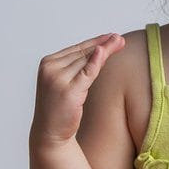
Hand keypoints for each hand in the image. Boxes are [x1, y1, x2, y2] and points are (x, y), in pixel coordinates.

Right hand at [30, 33, 124, 147]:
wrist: (49, 132)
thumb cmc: (61, 107)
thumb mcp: (69, 82)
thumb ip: (81, 66)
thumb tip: (102, 49)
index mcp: (48, 63)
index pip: (76, 49)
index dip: (96, 42)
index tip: (112, 36)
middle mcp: (50, 69)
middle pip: (82, 53)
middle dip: (103, 44)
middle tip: (120, 38)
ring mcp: (57, 79)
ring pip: (86, 61)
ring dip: (105, 50)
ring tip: (120, 42)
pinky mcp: (68, 90)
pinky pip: (86, 73)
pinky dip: (96, 62)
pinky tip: (104, 52)